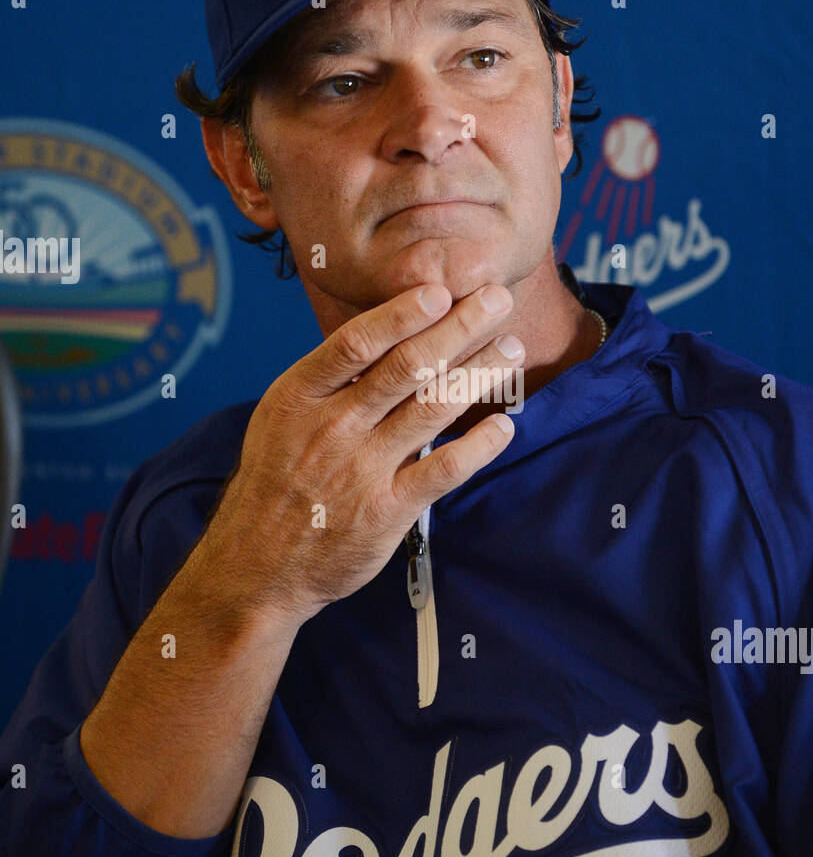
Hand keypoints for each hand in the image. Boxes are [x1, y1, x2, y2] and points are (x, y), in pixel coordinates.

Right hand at [197, 283, 523, 629]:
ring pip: (431, 409)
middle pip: (405, 367)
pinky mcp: (386, 512)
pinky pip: (441, 470)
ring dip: (478, 374)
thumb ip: (328, 380)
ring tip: (512, 349)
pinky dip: (477, 446)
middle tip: (497, 300)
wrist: (256, 566)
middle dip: (458, 328)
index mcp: (300, 397)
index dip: (400, 314)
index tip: (439, 290)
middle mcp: (332, 428)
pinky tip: (504, 425)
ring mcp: (361, 470)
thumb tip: (387, 331)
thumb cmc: (277, 481)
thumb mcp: (281, 419)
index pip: (356, 343)